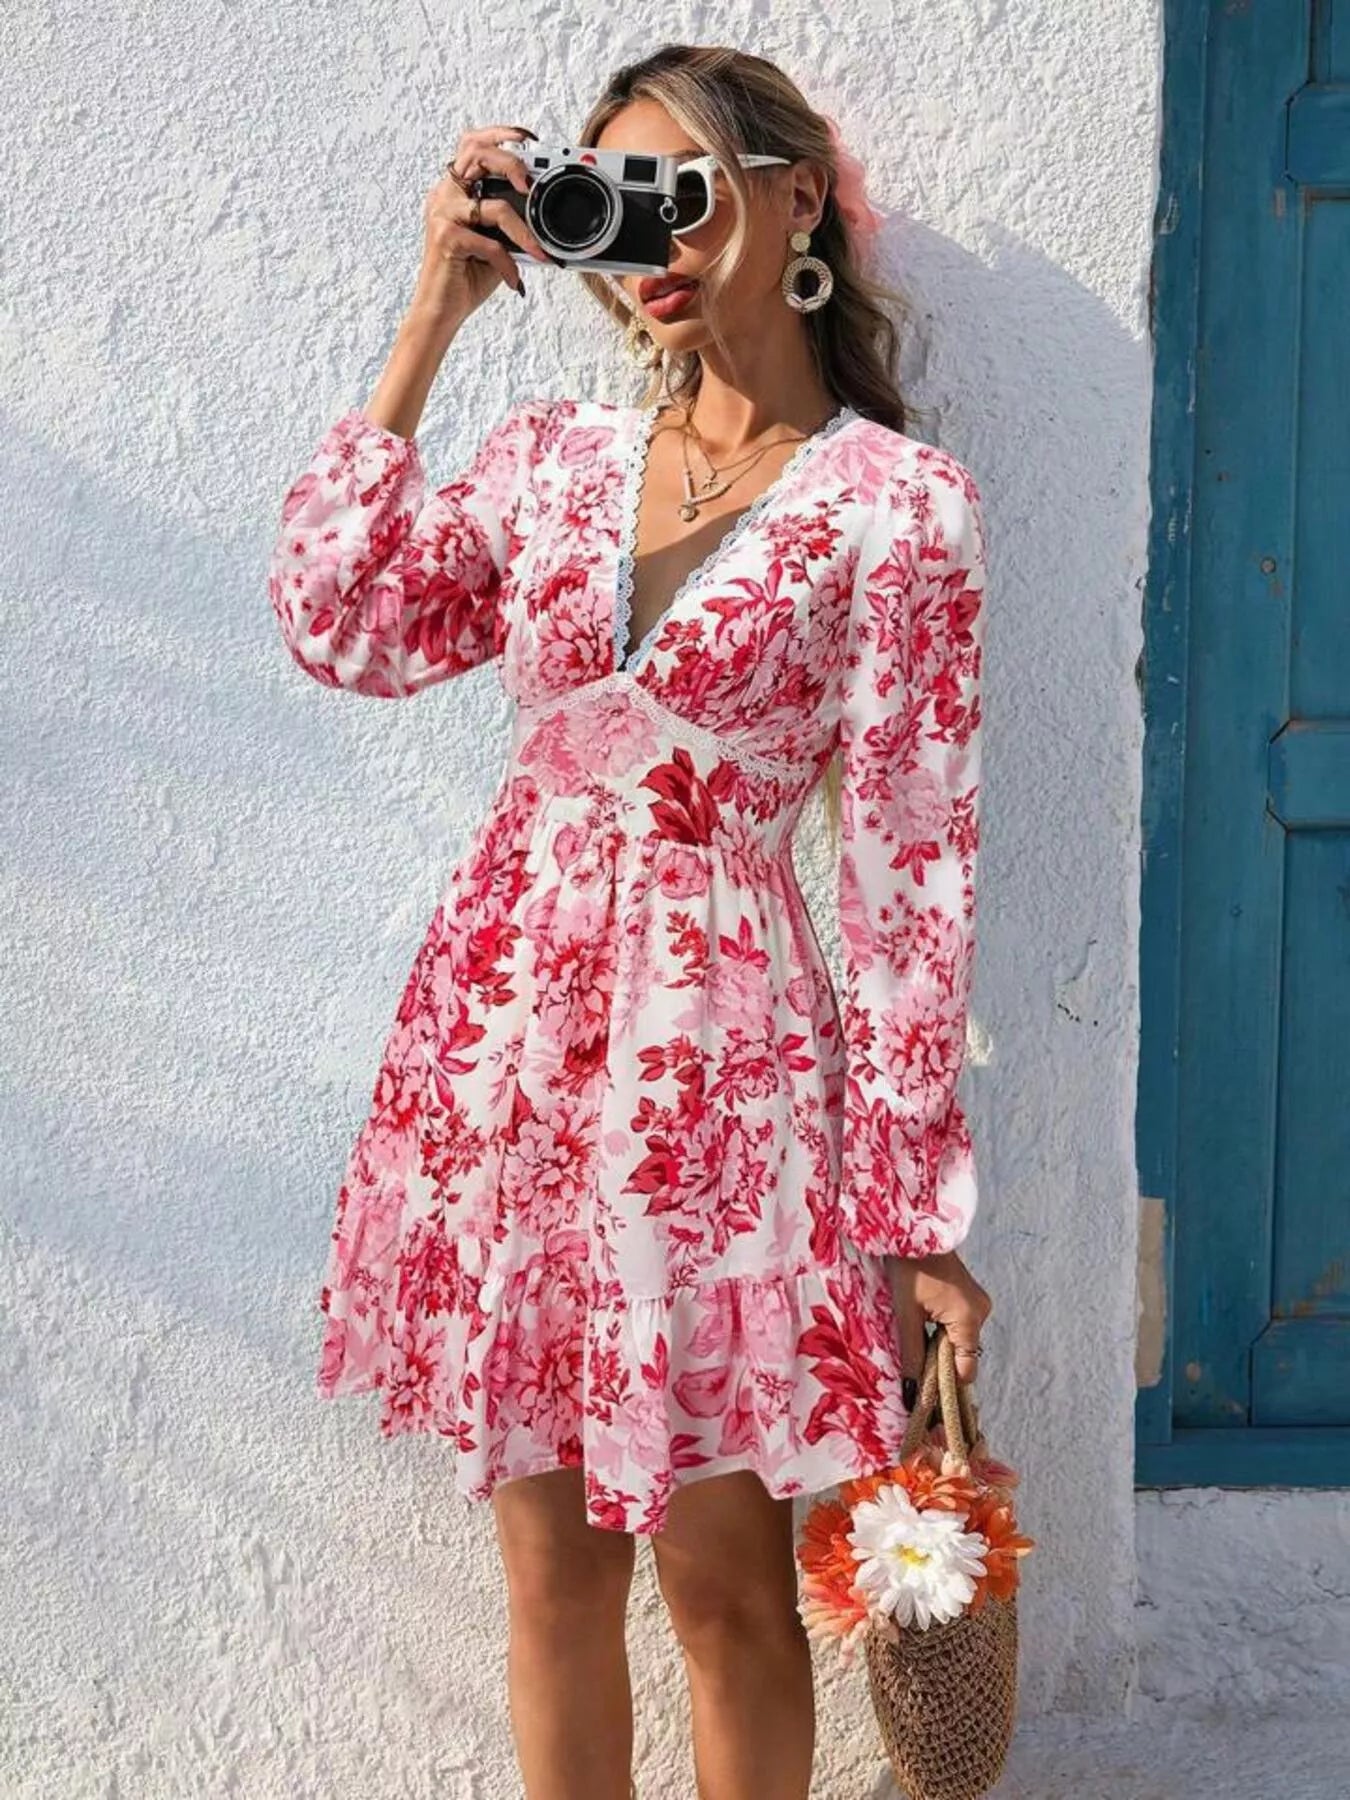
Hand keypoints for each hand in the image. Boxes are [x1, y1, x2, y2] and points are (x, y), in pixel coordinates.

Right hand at [409, 123, 555, 327]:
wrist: (441, 311)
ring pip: (494, 206)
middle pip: (478, 153)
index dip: (499, 134)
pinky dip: (509, 264)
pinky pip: (491, 244)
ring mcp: (443, 214)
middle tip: (531, 184)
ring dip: (523, 232)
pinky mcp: (446, 238)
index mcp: (454, 191)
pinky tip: (515, 281)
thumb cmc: (466, 276)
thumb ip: (510, 224)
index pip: (473, 144)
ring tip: (537, 251)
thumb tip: (542, 216)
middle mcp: (445, 195)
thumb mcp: (495, 244)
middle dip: (511, 163)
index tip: (527, 138)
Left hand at [884, 1251, 991, 1409]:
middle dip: (941, 1362)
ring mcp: (979, 1303)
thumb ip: (911, 1356)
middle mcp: (981, 1313)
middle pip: (964, 1356)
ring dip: (941, 1345)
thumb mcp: (906, 1315)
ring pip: (961, 1340)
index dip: (946, 1383)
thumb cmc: (908, 1268)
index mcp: (969, 1319)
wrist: (916, 1231)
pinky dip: (944, 1330)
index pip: (967, 1371)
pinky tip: (924, 1319)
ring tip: (916, 1331)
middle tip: (913, 1359)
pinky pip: (961, 1325)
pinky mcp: (971, 1296)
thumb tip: (912, 1395)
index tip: (924, 1388)